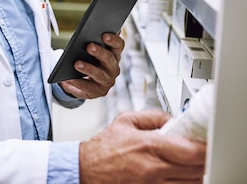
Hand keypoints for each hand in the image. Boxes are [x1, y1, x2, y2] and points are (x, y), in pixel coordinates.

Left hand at [60, 33, 123, 98]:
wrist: (84, 81)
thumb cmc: (88, 60)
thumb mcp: (91, 50)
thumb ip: (94, 39)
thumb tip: (91, 28)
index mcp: (114, 55)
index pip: (119, 46)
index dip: (114, 40)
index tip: (104, 35)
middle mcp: (114, 68)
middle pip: (109, 59)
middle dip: (100, 52)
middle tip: (90, 46)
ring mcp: (107, 81)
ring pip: (99, 74)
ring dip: (88, 68)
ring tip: (77, 64)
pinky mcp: (98, 92)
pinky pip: (88, 87)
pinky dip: (77, 82)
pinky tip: (68, 79)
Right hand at [79, 110, 206, 183]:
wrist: (87, 169)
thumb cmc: (104, 148)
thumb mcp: (126, 121)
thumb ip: (153, 116)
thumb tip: (174, 119)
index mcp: (148, 145)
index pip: (191, 151)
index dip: (205, 148)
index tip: (207, 143)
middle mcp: (154, 168)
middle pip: (197, 169)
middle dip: (203, 160)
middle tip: (201, 152)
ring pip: (191, 182)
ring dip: (196, 172)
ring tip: (190, 163)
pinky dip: (183, 182)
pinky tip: (179, 173)